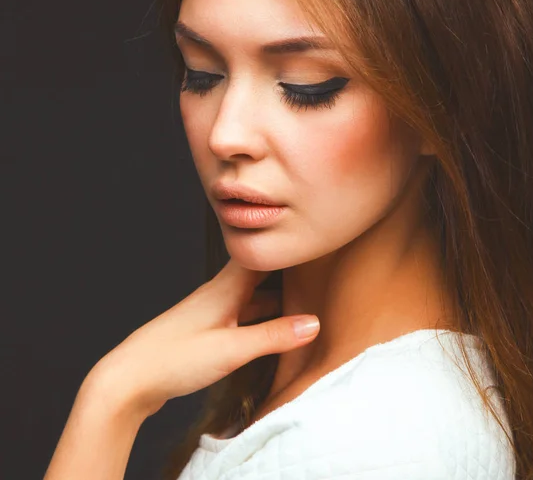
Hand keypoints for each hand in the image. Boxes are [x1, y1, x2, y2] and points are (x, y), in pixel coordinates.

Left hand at [89, 258, 319, 420]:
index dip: (285, 246)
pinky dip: (261, 315)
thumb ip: (273, 336)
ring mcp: (212, 311)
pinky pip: (242, 313)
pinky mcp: (206, 329)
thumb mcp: (232, 350)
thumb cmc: (175, 359)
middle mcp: (219, 292)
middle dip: (284, 268)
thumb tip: (314, 323)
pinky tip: (272, 327)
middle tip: (316, 267)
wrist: (129, 379)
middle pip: (258, 271)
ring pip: (251, 293)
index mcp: (226, 287)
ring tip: (304, 296)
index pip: (261, 254)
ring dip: (274, 293)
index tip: (310, 240)